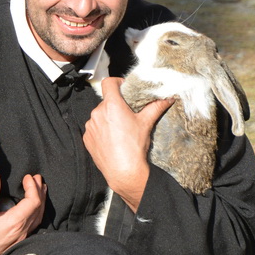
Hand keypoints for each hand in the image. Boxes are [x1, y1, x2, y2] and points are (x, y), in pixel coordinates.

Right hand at [0, 172, 45, 254]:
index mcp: (13, 222)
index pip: (33, 201)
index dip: (33, 187)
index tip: (27, 177)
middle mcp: (21, 231)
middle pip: (39, 208)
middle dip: (40, 191)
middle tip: (37, 178)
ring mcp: (21, 238)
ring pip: (38, 218)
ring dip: (40, 202)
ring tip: (40, 190)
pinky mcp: (18, 242)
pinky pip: (34, 225)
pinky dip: (36, 212)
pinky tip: (32, 208)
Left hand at [83, 77, 174, 212]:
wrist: (124, 172)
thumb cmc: (134, 147)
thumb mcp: (146, 124)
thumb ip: (156, 107)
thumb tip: (167, 98)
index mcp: (112, 105)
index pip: (109, 83)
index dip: (117, 82)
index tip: (124, 89)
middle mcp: (97, 113)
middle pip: (106, 101)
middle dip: (116, 105)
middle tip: (127, 114)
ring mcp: (91, 126)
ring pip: (99, 115)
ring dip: (108, 118)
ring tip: (120, 130)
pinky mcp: (87, 138)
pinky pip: (94, 128)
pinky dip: (102, 130)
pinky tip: (112, 140)